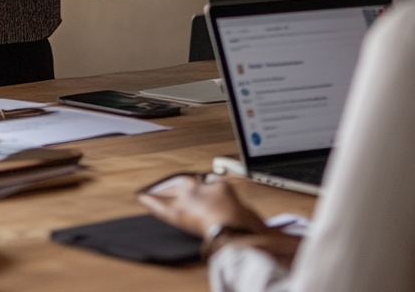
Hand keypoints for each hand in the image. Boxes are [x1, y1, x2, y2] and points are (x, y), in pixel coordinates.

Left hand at [139, 176, 300, 267]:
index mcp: (224, 187)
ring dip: (168, 190)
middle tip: (179, 185)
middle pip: (192, 181)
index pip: (215, 184)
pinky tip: (140, 198)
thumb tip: (273, 234)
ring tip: (157, 189)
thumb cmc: (249, 229)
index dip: (210, 190)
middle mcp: (206, 187)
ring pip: (176, 189)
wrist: (238, 234)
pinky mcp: (179, 212)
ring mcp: (191, 198)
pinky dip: (151, 201)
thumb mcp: (256, 222)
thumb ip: (256, 221)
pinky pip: (161, 205)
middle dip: (186, 183)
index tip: (209, 193)